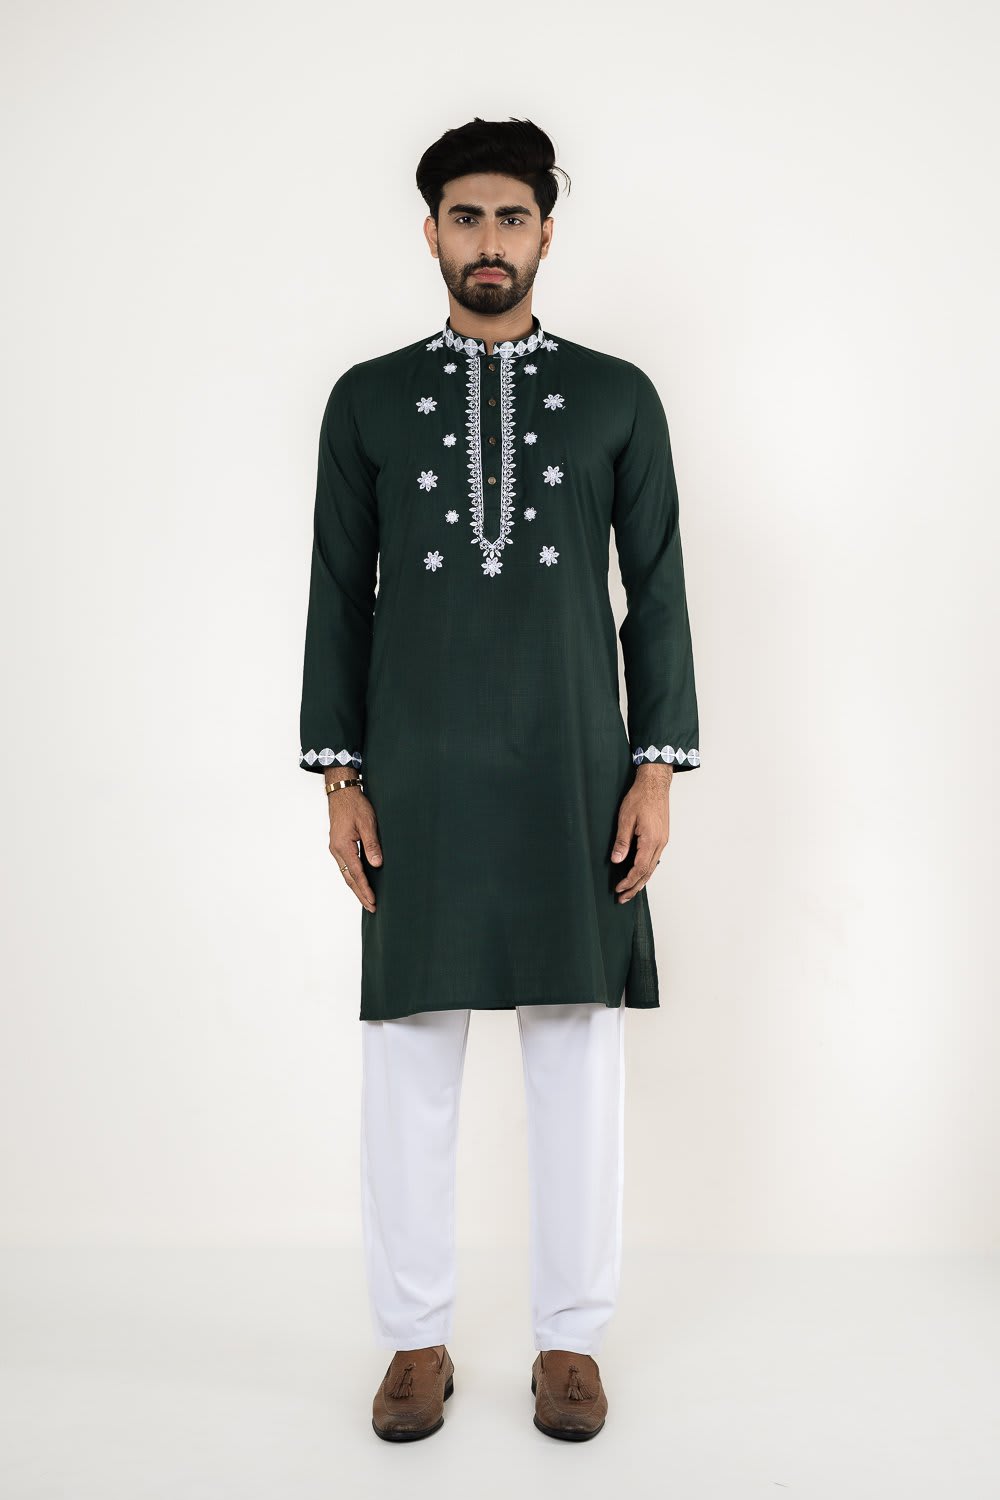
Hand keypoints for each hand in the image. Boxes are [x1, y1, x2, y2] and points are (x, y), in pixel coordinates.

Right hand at [327, 779, 382, 912]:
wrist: (341, 792)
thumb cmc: (355, 805)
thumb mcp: (367, 823)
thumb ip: (372, 844)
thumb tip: (376, 864)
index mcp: (343, 846)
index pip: (356, 874)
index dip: (365, 889)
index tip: (372, 902)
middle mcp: (336, 850)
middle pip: (349, 878)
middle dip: (360, 894)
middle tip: (371, 908)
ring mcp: (336, 848)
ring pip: (346, 874)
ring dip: (356, 887)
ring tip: (367, 900)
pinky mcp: (338, 845)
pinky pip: (345, 866)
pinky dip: (353, 877)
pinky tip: (360, 882)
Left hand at [610, 764, 670, 901]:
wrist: (655, 784)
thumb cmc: (640, 797)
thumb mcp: (625, 818)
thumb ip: (622, 841)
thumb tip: (616, 860)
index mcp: (651, 840)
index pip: (640, 868)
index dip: (628, 881)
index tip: (618, 889)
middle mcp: (660, 843)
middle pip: (648, 872)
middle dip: (635, 887)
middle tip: (622, 898)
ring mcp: (663, 840)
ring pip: (653, 867)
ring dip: (641, 880)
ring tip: (630, 891)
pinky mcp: (662, 837)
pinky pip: (655, 858)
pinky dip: (646, 870)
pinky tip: (639, 874)